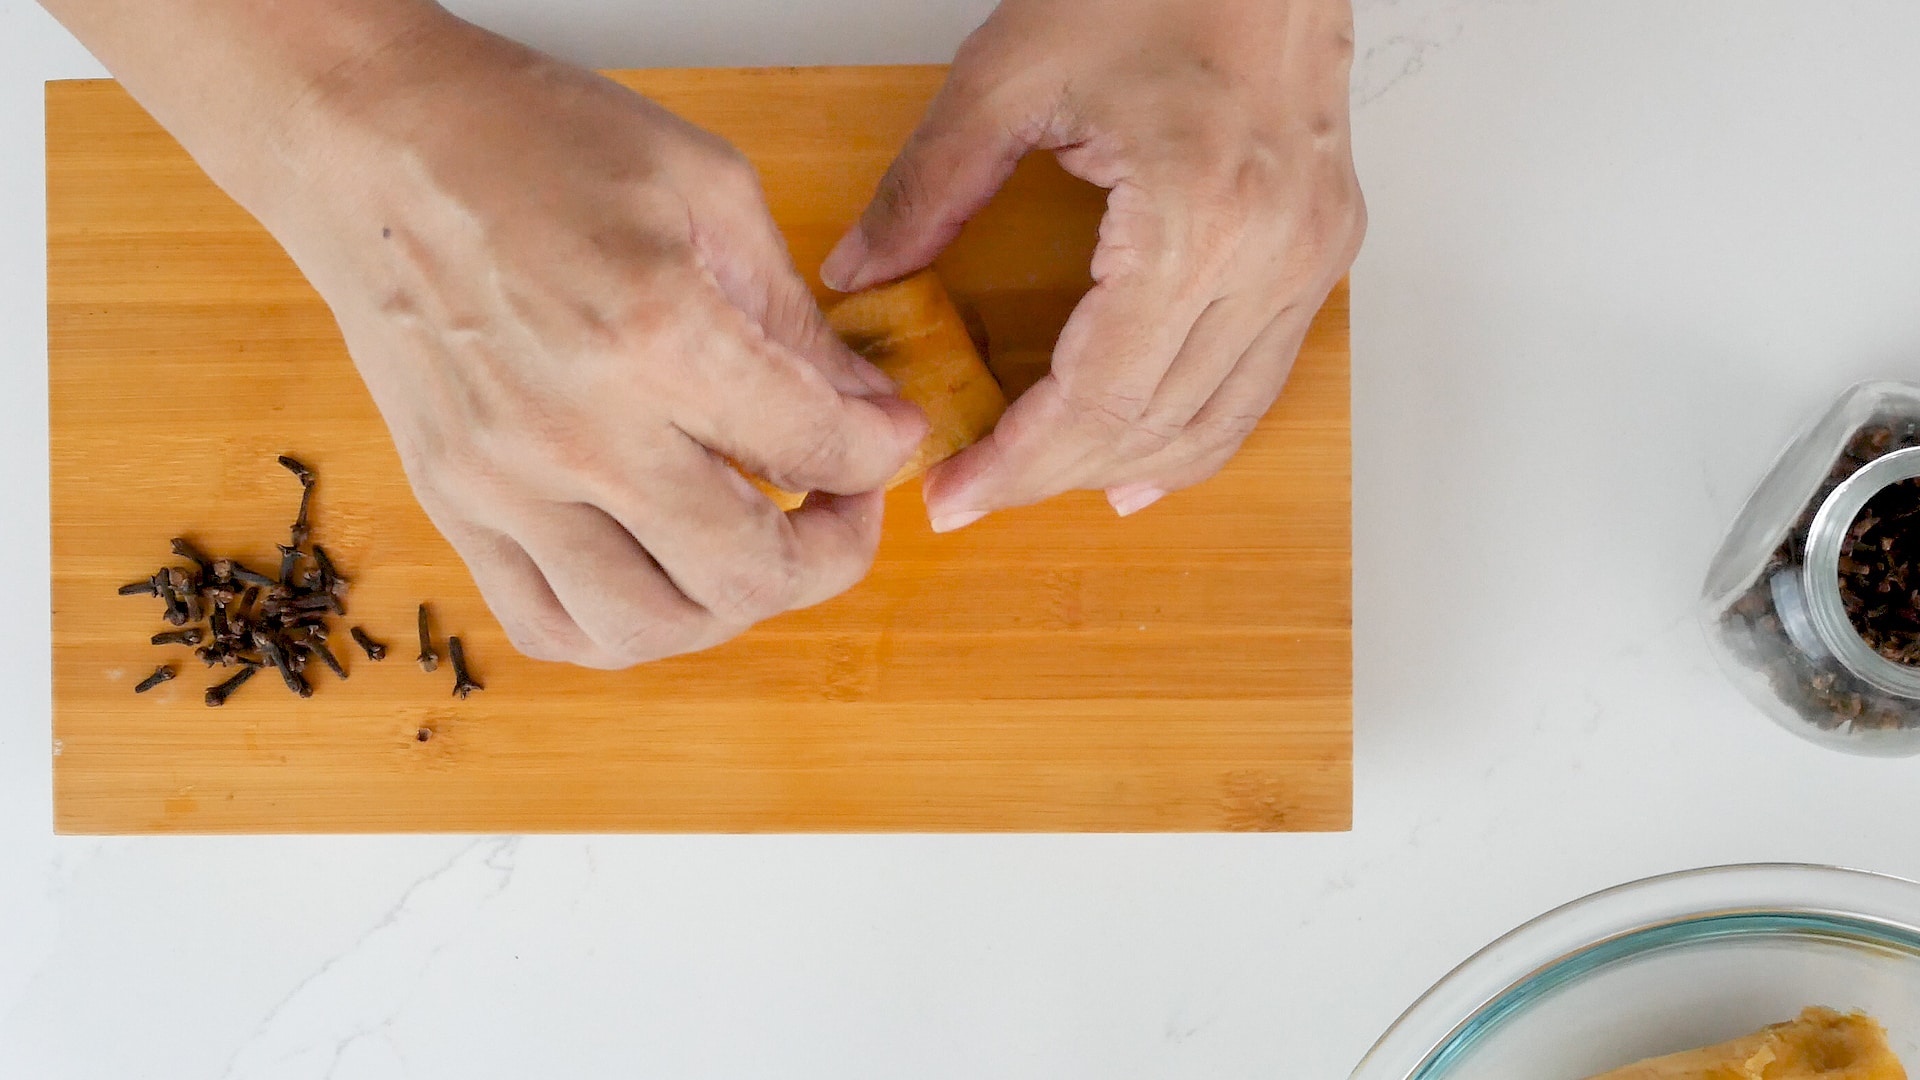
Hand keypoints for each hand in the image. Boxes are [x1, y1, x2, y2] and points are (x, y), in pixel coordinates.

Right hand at [263, 18, 925, 665]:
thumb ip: (795, 320)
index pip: (815, 450)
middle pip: (747, 573)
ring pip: (649, 628)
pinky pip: (548, 626)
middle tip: (845, 507)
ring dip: (731, 607)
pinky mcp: (452, 503)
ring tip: (756, 547)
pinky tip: (661, 572)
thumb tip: (866, 411)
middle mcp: (577, 430)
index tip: (888, 436)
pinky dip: (623, 627)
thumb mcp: (707, 190)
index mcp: (656, 334)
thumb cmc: (533, 140)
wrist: (369, 143)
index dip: (881, 453)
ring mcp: (502, 482)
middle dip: (833, 554)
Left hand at [822, 0, 1363, 528]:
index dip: (1017, 464)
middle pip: (1154, 426)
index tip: (951, 493)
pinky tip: (1141, 464)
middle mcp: (1273, 255)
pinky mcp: (1323, 252)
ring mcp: (1311, 260)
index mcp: (1199, 216)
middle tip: (975, 490)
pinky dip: (1194, 433)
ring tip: (1040, 483)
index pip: (1099, 398)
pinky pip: (1258, 381)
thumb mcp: (1011, 73)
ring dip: (1122, 466)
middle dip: (1053, 476)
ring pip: (1216, 421)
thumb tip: (862, 271)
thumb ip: (927, 186)